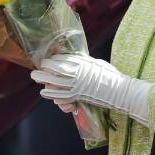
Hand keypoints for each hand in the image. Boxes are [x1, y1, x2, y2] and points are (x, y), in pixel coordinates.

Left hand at [30, 53, 152, 123]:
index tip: (48, 59)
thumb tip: (75, 58)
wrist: (118, 90)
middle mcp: (77, 73)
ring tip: (36, 76)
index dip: (53, 59)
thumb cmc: (110, 75)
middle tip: (37, 68)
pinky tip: (44, 92)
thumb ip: (83, 61)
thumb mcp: (96, 63)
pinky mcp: (77, 96)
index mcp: (82, 63)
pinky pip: (60, 96)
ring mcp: (76, 86)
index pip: (61, 59)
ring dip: (43, 79)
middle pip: (54, 69)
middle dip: (44, 68)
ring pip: (53, 82)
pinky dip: (50, 94)